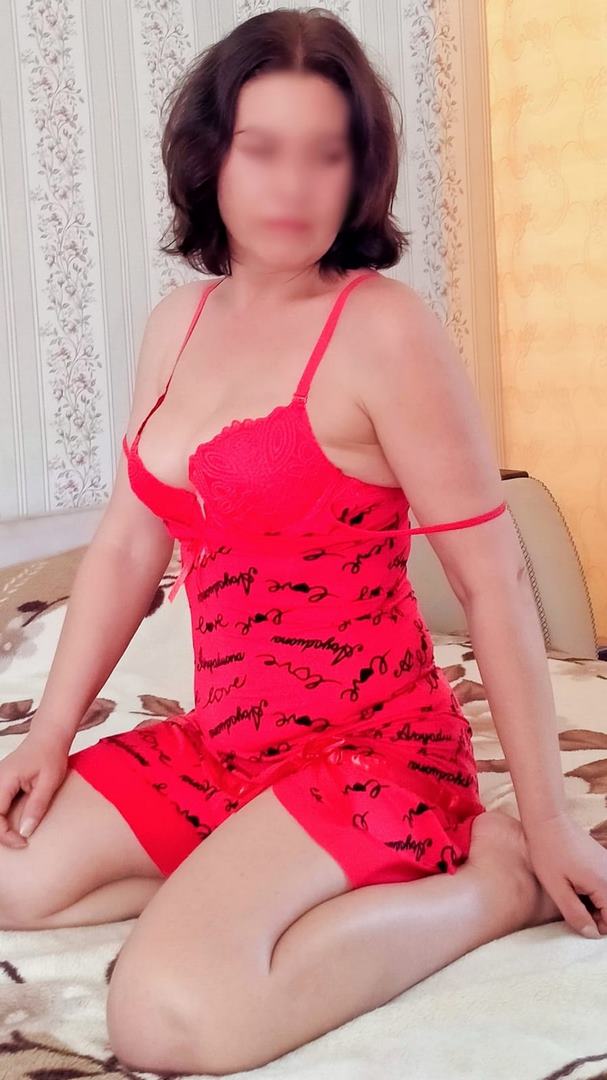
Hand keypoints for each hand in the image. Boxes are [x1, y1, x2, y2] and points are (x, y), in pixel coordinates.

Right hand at [0, 730, 68, 847]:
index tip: (24, 842)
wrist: (48, 737)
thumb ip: (37, 806)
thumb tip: (25, 832)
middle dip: (0, 834)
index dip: (6, 836)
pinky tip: (13, 825)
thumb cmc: (50, 755)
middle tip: (19, 842)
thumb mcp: (49, 782)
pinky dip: (1, 819)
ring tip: (16, 836)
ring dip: (0, 827)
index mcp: (3, 780)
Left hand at [524, 812, 606, 938]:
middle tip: (572, 905)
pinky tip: (575, 883)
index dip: (596, 926)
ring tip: (572, 892)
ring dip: (594, 902)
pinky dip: (593, 890)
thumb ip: (576, 915)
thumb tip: (592, 933)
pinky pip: (604, 884)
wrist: (547, 821)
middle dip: (596, 915)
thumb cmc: (548, 853)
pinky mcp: (603, 860)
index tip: (577, 918)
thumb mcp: (557, 889)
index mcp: (605, 885)